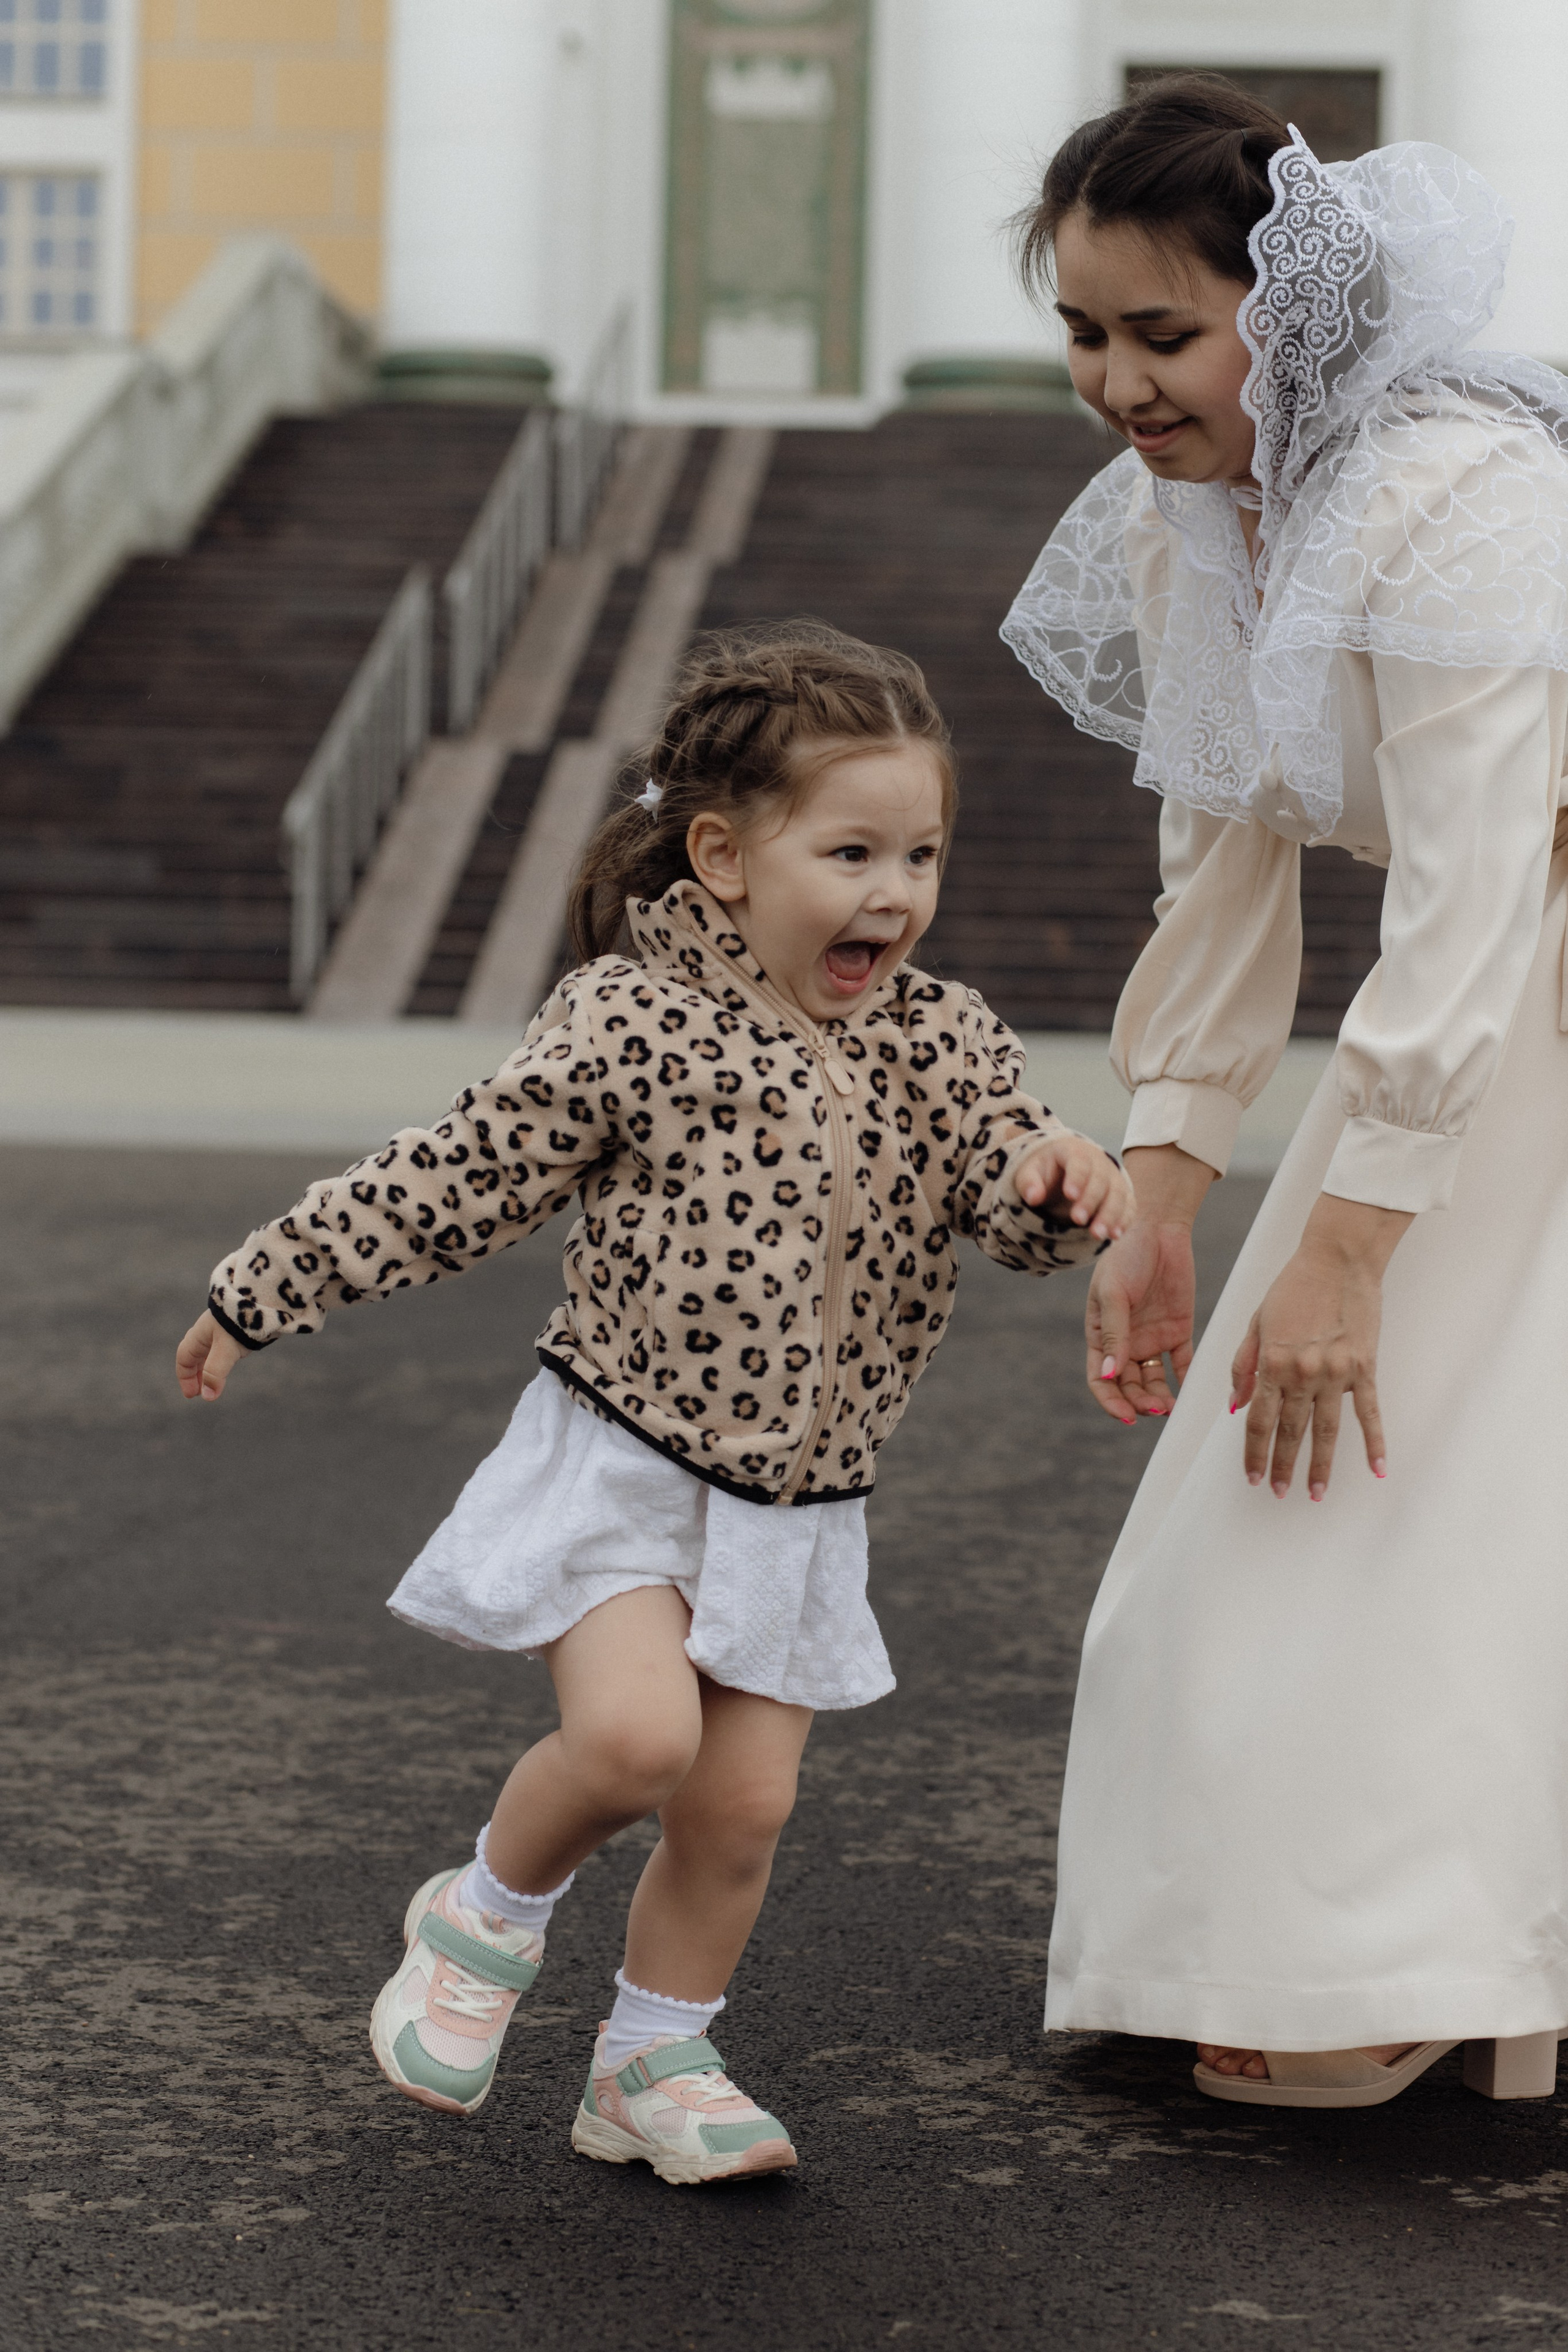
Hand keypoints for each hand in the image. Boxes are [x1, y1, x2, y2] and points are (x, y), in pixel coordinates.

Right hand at [176, 1310, 245, 1401]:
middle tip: (201, 1392)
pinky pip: (221, 1348)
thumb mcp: (225, 1350)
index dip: (185, 1378)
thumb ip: (215, 1373)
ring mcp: (221, 1330)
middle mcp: (207, 1332)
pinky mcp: (235, 1329)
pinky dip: (220, 1361)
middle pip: (194, 1356)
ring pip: (208, 1352)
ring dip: (207, 1369)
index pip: (184, 1359)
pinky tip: (228, 1364)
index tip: (192, 1395)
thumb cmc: (239, 1322)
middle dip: (195, 1375)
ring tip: (212, 1384)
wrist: (262, 1299)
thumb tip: (208, 1397)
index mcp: (199, 1335)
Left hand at [1015, 1134, 1134, 1241]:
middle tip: (1078, 1220)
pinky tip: (1115, 1235)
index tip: (1070, 1195)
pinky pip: (1128, 1206)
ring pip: (1118, 1194)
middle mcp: (1099, 1162)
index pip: (1079, 1162)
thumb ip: (1029, 1182)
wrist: (1064, 1168)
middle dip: (1091, 1201)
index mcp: (1074, 1151)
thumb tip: (1033, 1197)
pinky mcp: (1122, 1193)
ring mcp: (1113, 1177)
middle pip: (1101, 1180)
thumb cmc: (1046, 1170)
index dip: (1077, 1178)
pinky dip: (1124, 1220)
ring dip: (1110, 1215)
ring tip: (1097, 1235)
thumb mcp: (1029, 1172)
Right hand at [1086, 1143, 1212, 1424]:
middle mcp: (1125, 1342)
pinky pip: (1182, 1363)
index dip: (1110, 1401)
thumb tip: (1110, 1375)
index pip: (1101, 1379)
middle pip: (1129, 1386)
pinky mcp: (1178, 1331)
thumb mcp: (1113, 1292)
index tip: (1126, 1415)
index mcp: (1101, 1335)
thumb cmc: (1126, 1256)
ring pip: (1154, 1381)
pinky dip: (1185, 1380)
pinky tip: (1189, 1391)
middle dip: (1139, 1402)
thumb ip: (1115, 1334)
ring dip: (1160, 1397)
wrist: (1158, 1227)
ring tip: (1171, 1406)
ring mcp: (1151, 1338)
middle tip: (1156, 1409)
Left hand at [1230, 1194, 1412, 1497]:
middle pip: (1291, 1431)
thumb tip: (1234, 1404)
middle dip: (1282, 1465)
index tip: (1252, 1475)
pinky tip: (1377, 1469)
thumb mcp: (1256, 1322)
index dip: (1254, 1451)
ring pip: (1326, 1430)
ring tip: (1314, 1493)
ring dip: (1319, 1465)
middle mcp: (1303, 1373)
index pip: (1259, 1419)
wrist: (1338, 1258)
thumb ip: (1244, 1365)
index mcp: (1273, 1362)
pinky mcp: (1365, 1367)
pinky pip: (1369, 1413)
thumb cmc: (1293, 1286)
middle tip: (1277, 1493)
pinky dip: (1374, 1443)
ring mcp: (1337, 1372)